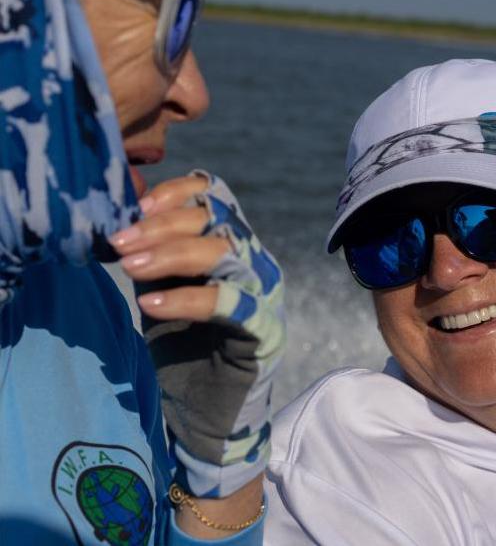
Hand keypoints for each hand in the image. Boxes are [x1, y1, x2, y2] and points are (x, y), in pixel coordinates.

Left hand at [110, 171, 285, 497]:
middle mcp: (253, 261)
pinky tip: (151, 304)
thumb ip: (152, 255)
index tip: (135, 207)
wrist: (205, 415)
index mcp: (231, 244)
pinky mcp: (263, 329)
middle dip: (162, 225)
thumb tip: (119, 218)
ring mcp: (263, 293)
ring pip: (224, 252)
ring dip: (171, 254)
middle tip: (120, 242)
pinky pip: (228, 303)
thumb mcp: (161, 289)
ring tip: (130, 267)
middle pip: (216, 218)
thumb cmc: (185, 348)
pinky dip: (186, 298)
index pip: (214, 195)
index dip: (175, 193)